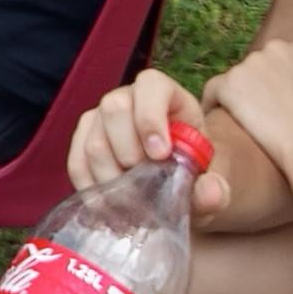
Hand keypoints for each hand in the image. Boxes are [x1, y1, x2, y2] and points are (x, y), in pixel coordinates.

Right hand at [68, 68, 229, 218]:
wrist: (173, 185)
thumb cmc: (193, 174)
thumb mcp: (212, 182)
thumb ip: (216, 188)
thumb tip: (212, 193)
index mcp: (165, 95)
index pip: (150, 85)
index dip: (150, 116)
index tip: (160, 155)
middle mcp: (127, 98)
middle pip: (113, 109)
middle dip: (128, 154)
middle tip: (146, 186)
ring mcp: (100, 118)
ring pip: (92, 141)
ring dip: (112, 180)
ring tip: (133, 206)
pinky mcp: (82, 141)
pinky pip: (76, 163)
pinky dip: (92, 190)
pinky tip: (112, 209)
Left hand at [201, 32, 292, 183]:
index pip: (287, 57)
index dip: (286, 82)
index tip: (289, 104)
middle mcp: (279, 48)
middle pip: (263, 65)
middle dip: (265, 87)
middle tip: (273, 118)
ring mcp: (253, 64)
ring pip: (241, 79)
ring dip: (244, 97)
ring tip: (254, 126)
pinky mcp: (232, 84)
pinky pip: (214, 91)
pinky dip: (216, 104)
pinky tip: (223, 121)